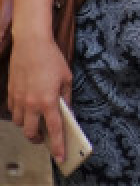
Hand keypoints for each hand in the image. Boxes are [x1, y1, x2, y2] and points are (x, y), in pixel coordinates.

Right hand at [8, 35, 71, 164]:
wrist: (31, 45)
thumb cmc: (52, 59)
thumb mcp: (66, 78)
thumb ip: (66, 98)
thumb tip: (67, 112)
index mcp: (49, 101)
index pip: (55, 130)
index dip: (58, 145)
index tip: (60, 157)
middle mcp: (32, 104)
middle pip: (31, 133)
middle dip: (38, 139)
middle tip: (45, 137)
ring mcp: (18, 100)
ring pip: (21, 123)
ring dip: (29, 126)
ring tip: (37, 120)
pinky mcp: (10, 94)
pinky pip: (13, 112)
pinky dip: (21, 114)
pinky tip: (28, 108)